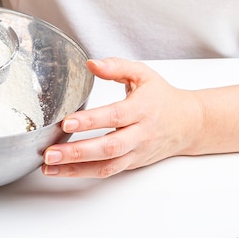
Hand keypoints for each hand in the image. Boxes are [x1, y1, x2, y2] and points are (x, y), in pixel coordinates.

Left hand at [42, 58, 203, 177]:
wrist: (189, 123)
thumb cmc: (162, 97)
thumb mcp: (143, 74)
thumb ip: (116, 67)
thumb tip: (91, 63)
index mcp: (142, 109)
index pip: (114, 116)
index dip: (90, 121)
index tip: (67, 122)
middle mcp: (140, 134)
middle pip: (108, 147)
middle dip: (77, 152)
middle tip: (50, 152)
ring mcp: (136, 152)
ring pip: (106, 165)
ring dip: (75, 168)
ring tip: (49, 166)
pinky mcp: (131, 164)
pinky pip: (107, 171)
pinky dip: (83, 173)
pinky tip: (62, 171)